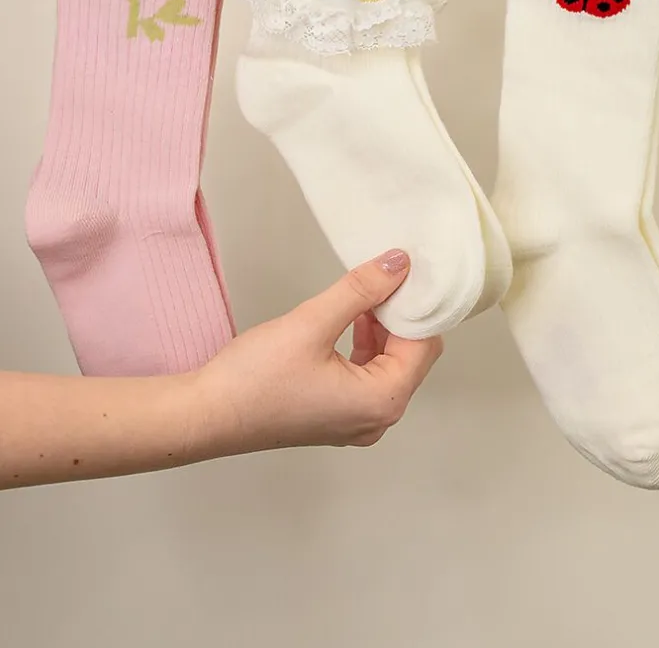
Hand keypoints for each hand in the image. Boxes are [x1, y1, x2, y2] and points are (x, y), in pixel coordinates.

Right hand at [194, 250, 442, 452]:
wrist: (205, 415)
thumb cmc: (254, 378)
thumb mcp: (312, 322)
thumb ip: (361, 290)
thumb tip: (399, 264)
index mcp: (382, 401)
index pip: (424, 344)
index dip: (417, 306)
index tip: (406, 272)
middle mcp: (378, 418)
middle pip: (413, 356)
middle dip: (401, 316)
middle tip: (383, 278)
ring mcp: (357, 422)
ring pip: (391, 365)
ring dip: (383, 329)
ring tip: (363, 296)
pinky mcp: (336, 416)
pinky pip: (369, 376)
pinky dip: (366, 346)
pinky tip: (349, 321)